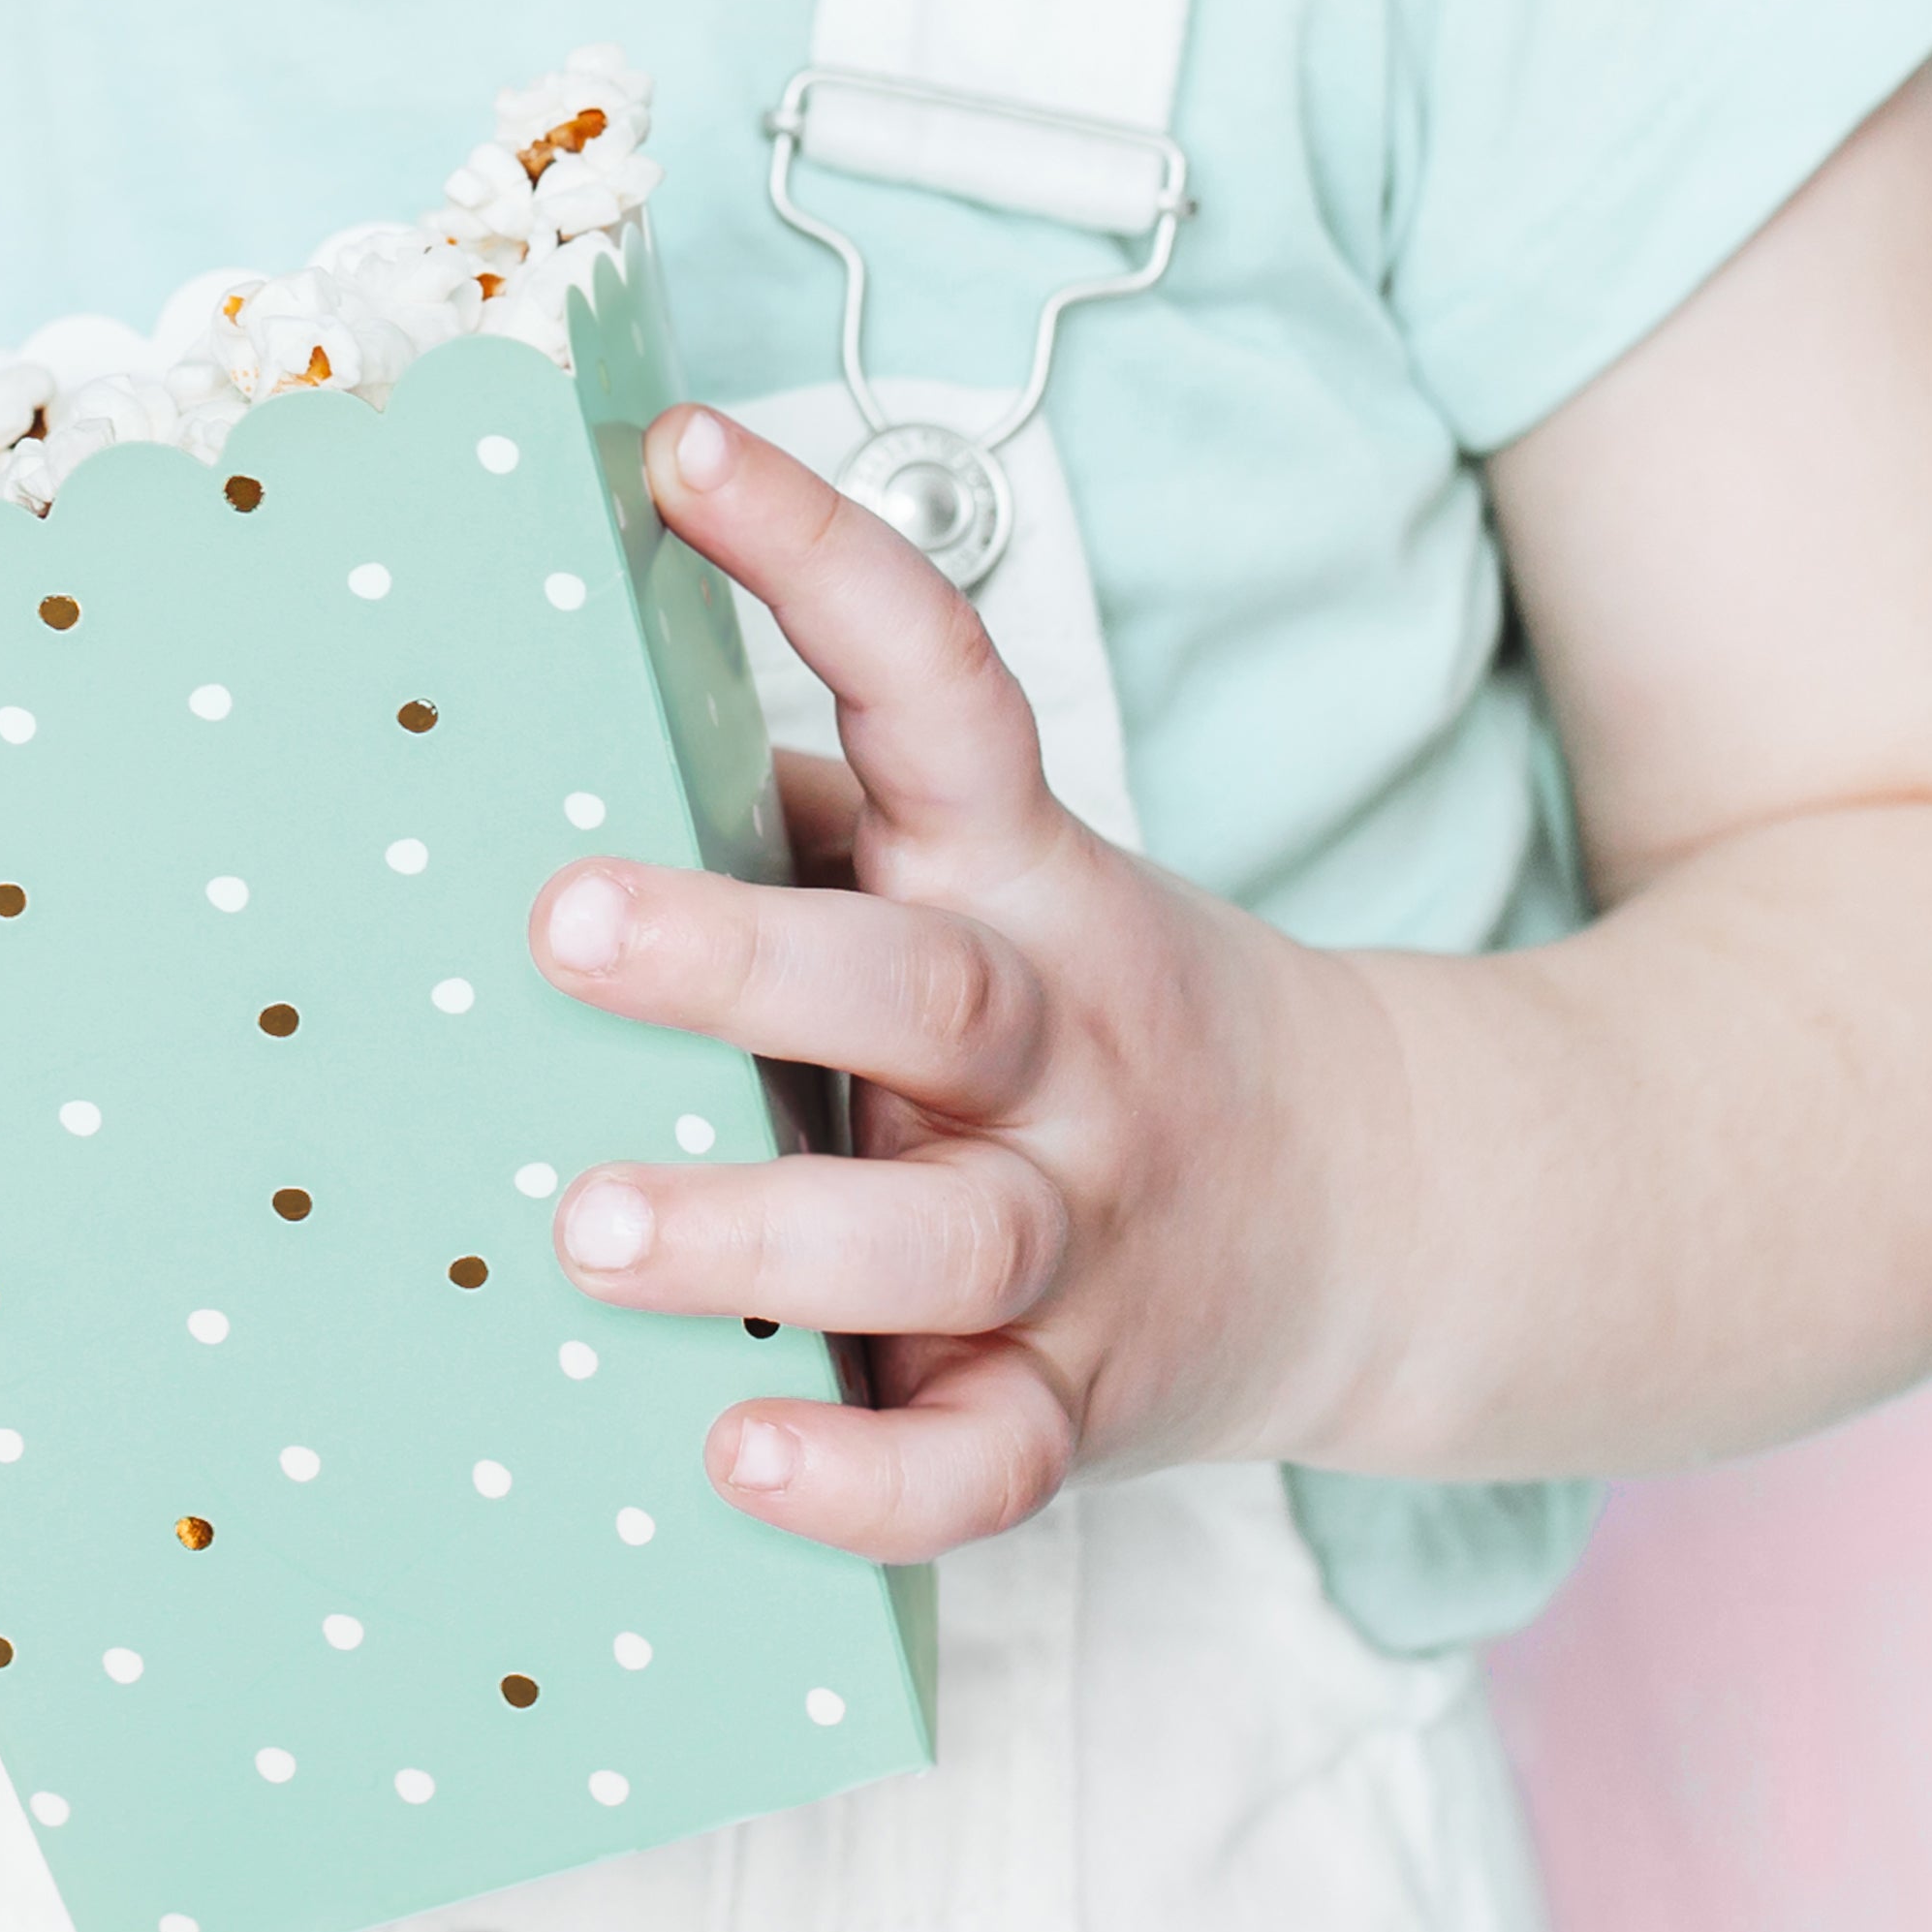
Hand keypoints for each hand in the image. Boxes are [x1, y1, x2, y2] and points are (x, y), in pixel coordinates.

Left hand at [532, 408, 1376, 1559]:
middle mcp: (1058, 1040)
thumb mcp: (990, 877)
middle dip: (735, 955)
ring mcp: (1081, 1229)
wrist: (1378, 1215)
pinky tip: (733, 1463)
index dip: (818, 556)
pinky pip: (983, 1462)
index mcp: (1024, 873)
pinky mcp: (1081, 1405)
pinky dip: (864, 1479)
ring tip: (586, 1226)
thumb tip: (553, 722)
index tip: (676, 453)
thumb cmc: (1083, 1016)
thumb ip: (812, 820)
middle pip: (922, 984)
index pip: (939, 677)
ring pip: (941, 1229)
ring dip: (761, 1230)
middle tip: (557, 923)